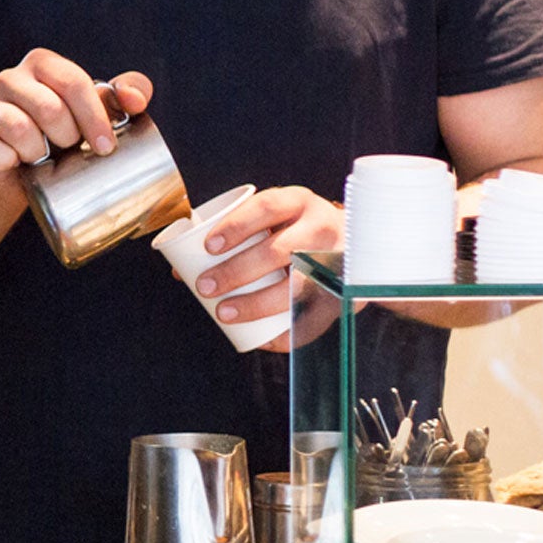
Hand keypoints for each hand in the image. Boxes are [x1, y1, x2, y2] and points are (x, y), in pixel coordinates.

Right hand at [0, 49, 153, 190]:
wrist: (17, 174)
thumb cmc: (57, 138)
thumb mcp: (93, 114)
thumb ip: (120, 98)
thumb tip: (134, 98)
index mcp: (42, 65)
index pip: (73, 82)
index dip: (94, 116)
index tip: (106, 145)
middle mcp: (11, 79)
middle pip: (49, 107)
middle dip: (67, 137)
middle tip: (69, 149)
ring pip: (21, 129)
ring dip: (40, 152)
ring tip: (43, 156)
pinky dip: (12, 161)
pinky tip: (18, 163)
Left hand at [193, 187, 345, 352]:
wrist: (363, 247)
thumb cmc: (299, 232)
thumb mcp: (275, 221)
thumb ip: (235, 237)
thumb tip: (180, 271)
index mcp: (299, 203)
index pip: (267, 207)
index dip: (236, 226)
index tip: (207, 246)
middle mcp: (323, 227)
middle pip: (278, 251)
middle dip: (237, 271)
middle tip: (205, 287)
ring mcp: (338, 262)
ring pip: (297, 286)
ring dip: (257, 304)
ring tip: (225, 312)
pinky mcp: (346, 294)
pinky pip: (317, 318)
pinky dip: (288, 334)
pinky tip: (263, 340)